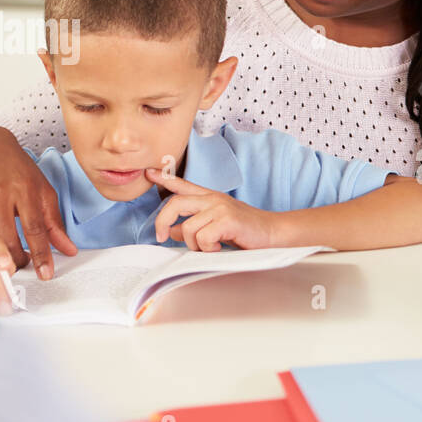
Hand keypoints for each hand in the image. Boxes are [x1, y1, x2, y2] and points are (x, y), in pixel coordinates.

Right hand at [0, 125, 76, 278]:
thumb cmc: (17, 169)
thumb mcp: (43, 190)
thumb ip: (54, 222)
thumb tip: (68, 250)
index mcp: (24, 190)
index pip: (35, 230)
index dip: (41, 255)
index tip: (46, 274)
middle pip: (8, 240)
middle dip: (18, 261)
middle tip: (24, 268)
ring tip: (7, 265)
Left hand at [148, 169, 274, 250]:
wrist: (273, 233)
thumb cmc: (246, 231)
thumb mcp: (216, 225)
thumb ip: (193, 225)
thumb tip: (170, 230)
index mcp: (210, 198)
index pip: (183, 185)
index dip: (164, 178)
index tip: (149, 173)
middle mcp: (213, 199)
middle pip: (175, 203)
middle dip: (162, 221)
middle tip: (161, 237)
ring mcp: (220, 208)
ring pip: (188, 228)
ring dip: (194, 245)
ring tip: (209, 248)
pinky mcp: (227, 219)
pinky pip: (203, 237)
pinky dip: (208, 249)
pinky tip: (219, 248)